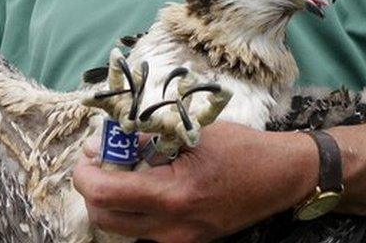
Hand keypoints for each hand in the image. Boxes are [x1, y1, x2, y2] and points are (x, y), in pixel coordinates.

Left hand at [73, 121, 317, 242]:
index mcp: (173, 195)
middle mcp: (172, 228)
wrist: (280, 177)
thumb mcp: (191, 133)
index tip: (89, 151)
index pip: (104, 194)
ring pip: (120, 226)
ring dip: (110, 198)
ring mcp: (178, 240)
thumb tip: (106, 142)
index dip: (84, 172)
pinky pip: (142, 229)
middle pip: (103, 217)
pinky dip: (131, 207)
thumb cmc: (241, 148)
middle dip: (92, 186)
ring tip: (123, 168)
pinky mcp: (185, 241)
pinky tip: (144, 183)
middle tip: (100, 158)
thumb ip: (146, 140)